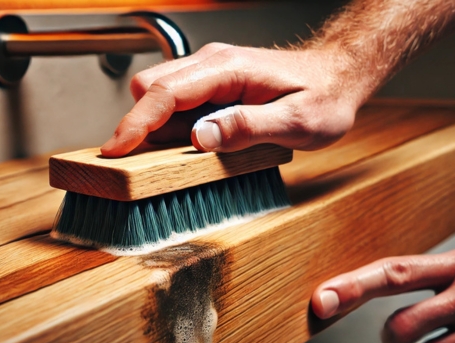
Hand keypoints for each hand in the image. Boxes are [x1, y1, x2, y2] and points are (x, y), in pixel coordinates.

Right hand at [100, 43, 361, 156]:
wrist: (338, 76)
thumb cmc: (324, 96)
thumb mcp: (297, 121)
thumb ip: (248, 128)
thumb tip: (201, 137)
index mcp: (227, 70)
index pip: (164, 92)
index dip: (135, 123)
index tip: (115, 150)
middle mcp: (213, 65)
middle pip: (151, 89)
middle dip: (139, 126)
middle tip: (141, 164)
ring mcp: (211, 74)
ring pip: (159, 96)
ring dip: (155, 130)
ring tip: (172, 161)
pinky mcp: (213, 87)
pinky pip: (178, 105)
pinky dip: (172, 128)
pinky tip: (191, 147)